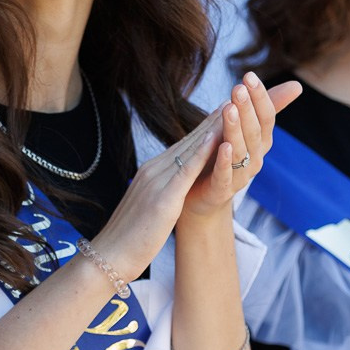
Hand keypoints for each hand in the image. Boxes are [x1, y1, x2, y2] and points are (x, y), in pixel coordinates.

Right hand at [89, 74, 300, 281]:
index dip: (209, 124)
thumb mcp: (150, 207)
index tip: (229, 107)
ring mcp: (157, 180)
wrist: (107, 256)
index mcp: (154, 172)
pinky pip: (184, 172)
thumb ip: (161, 191)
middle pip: (192, 138)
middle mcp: (155, 169)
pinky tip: (216, 140)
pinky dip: (201, 153)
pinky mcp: (161, 198)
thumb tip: (174, 185)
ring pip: (190, 148)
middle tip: (242, 93)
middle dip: (218, 116)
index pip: (187, 143)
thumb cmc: (129, 238)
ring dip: (214, 126)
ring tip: (236, 104)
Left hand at [181, 72, 301, 222]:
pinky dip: (225, 161)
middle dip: (247, 109)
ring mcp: (240, 176)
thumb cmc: (223, 155)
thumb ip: (264, 108)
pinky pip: (225, 175)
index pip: (266, 117)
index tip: (249, 75)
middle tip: (238, 88)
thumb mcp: (242, 127)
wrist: (204, 197)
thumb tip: (297, 85)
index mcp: (261, 142)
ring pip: (240, 151)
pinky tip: (222, 145)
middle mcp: (255, 159)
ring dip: (235, 129)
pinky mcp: (221, 191)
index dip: (260, 97)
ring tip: (229, 109)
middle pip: (254, 132)